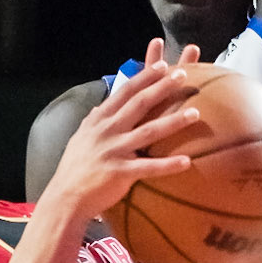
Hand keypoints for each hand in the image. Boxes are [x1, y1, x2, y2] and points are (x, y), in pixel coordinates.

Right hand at [44, 38, 198, 219]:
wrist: (65, 197)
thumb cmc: (75, 168)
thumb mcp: (81, 137)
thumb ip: (93, 122)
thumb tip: (98, 108)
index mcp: (99, 119)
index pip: (125, 91)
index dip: (145, 77)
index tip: (164, 65)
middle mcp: (107, 130)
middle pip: (139, 103)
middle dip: (162, 87)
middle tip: (184, 75)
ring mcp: (114, 150)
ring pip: (149, 132)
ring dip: (174, 122)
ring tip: (196, 113)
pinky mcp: (120, 172)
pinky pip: (149, 167)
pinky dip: (168, 165)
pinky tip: (187, 162)